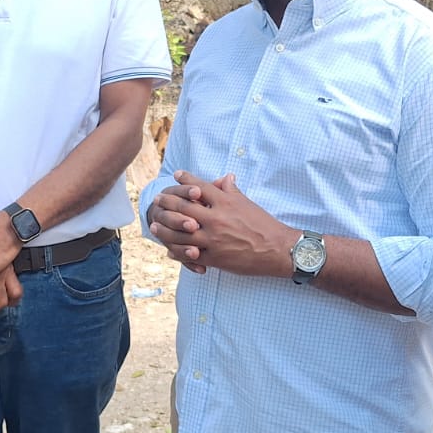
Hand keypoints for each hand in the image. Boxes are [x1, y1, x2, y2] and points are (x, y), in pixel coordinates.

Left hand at [148, 170, 289, 277]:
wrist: (277, 249)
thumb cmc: (264, 224)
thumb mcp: (247, 203)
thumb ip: (232, 191)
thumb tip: (225, 177)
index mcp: (225, 202)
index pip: (200, 186)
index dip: (186, 179)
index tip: (176, 175)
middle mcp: (216, 218)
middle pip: (184, 208)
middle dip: (168, 203)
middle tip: (158, 199)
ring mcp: (213, 239)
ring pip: (181, 233)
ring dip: (165, 230)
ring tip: (155, 226)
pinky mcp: (214, 258)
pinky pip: (190, 255)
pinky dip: (178, 253)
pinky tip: (169, 251)